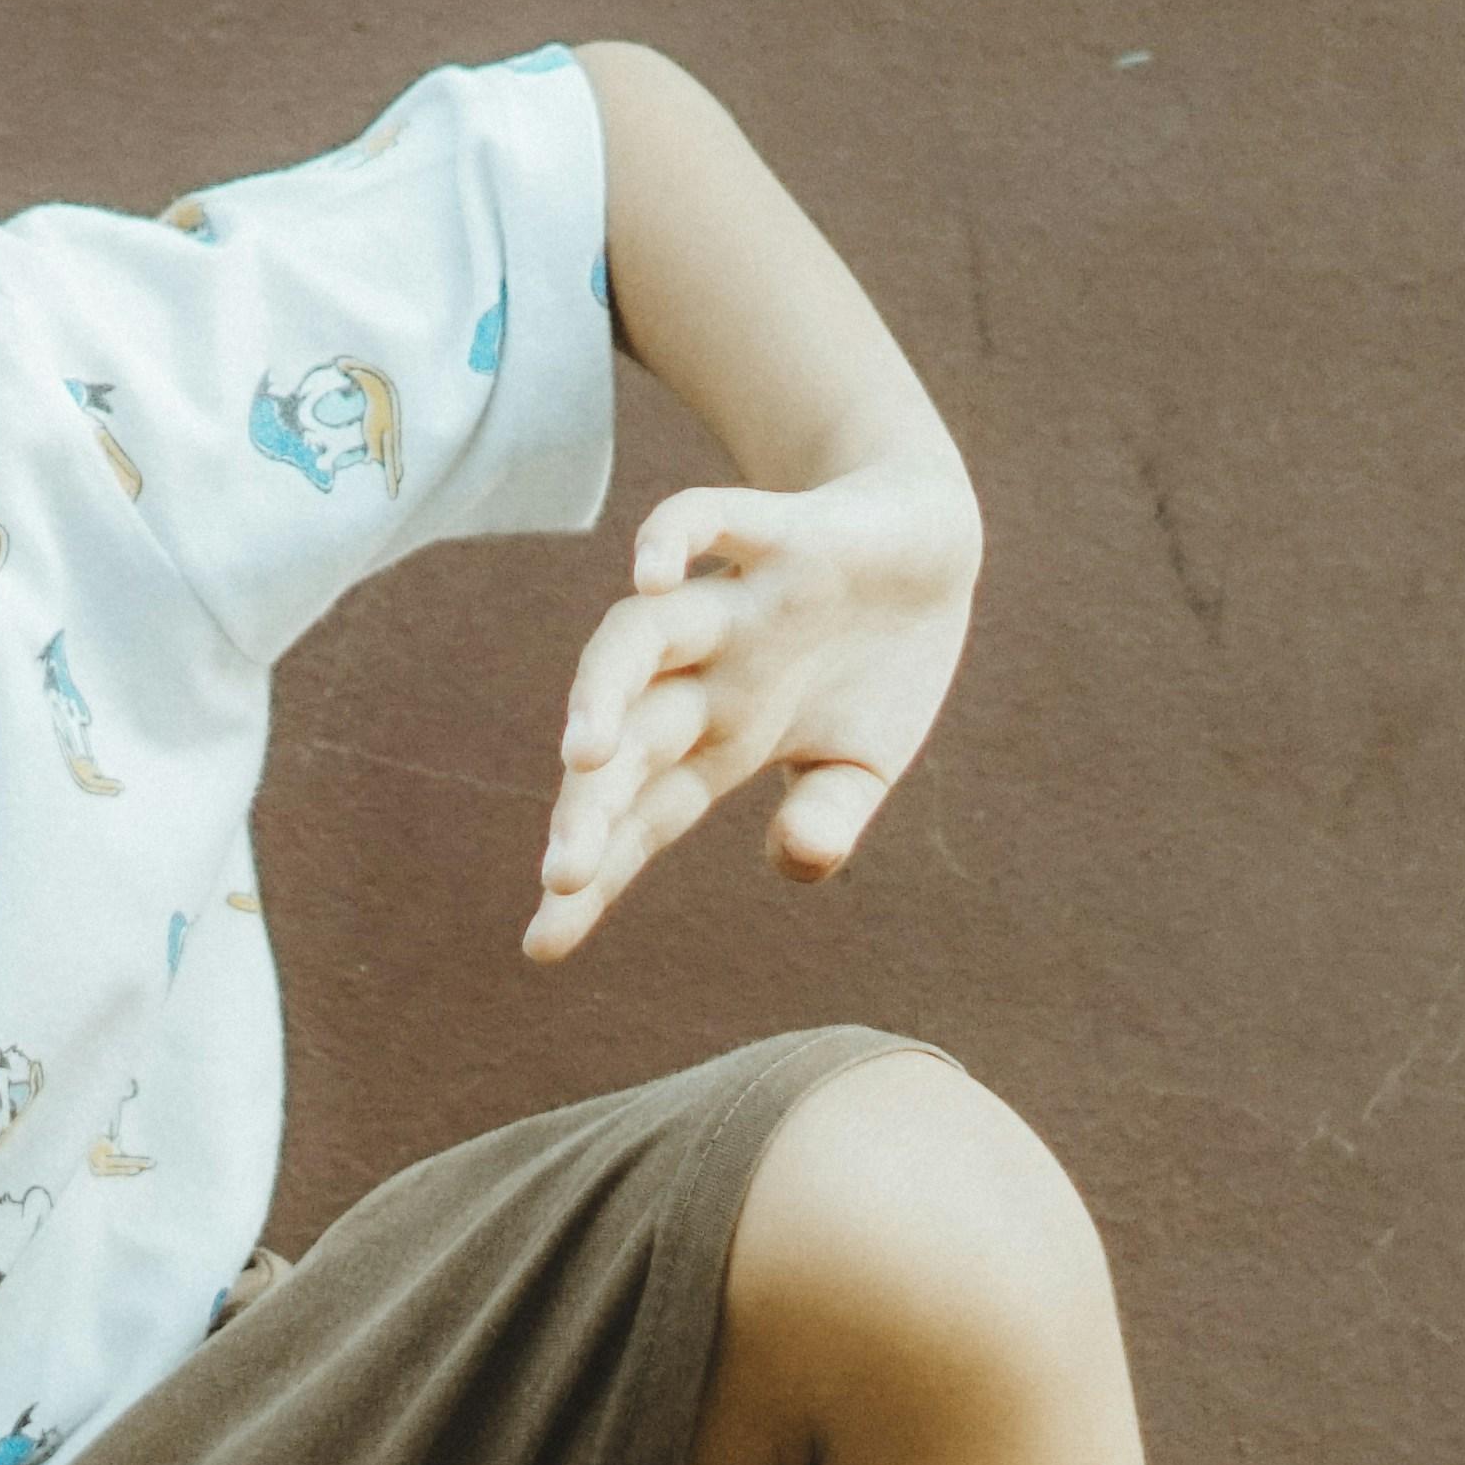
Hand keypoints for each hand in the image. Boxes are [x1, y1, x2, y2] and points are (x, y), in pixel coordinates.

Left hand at [528, 463, 981, 960]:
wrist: (924, 538)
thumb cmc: (877, 663)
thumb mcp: (866, 762)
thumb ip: (829, 813)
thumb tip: (795, 858)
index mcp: (720, 739)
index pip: (643, 815)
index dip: (596, 878)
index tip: (540, 947)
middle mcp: (708, 674)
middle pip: (629, 740)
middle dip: (592, 807)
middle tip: (561, 876)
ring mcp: (735, 603)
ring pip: (641, 636)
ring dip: (605, 688)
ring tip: (584, 753)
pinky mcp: (776, 534)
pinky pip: (705, 518)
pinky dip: (672, 538)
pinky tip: (647, 574)